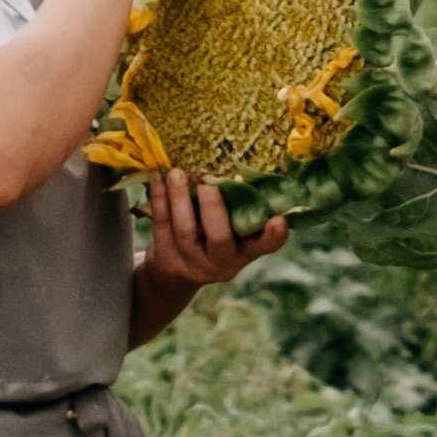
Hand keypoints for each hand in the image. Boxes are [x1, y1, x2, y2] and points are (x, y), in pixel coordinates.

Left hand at [134, 169, 274, 297]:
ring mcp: (192, 262)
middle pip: (220, 239)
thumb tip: (239, 161)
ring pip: (185, 231)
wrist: (175, 275)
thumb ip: (239, 209)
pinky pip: (161, 224)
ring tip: (177, 173)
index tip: (279, 221)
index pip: (264, 245)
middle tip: (207, 184)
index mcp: (244, 251)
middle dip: (213, 210)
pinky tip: (157, 177)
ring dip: (179, 198)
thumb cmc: (211, 239)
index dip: (273, 236)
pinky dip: (158, 198)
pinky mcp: (166, 257)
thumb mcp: (231, 232)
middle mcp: (221, 262)